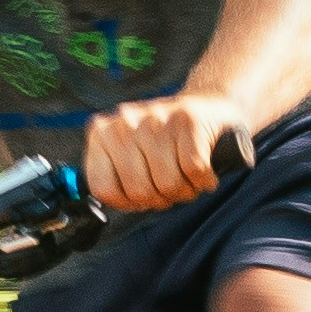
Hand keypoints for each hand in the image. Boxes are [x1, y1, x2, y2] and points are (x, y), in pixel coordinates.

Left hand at [78, 94, 254, 216]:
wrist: (209, 108)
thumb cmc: (166, 141)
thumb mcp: (129, 156)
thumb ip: (114, 178)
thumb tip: (117, 203)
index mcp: (102, 133)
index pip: (103, 189)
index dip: (127, 202)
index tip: (141, 195)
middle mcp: (124, 122)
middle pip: (139, 191)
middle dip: (161, 199)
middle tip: (170, 186)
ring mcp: (156, 118)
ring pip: (169, 184)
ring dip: (185, 191)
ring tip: (187, 177)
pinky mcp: (188, 120)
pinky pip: (194, 170)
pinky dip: (204, 180)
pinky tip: (203, 172)